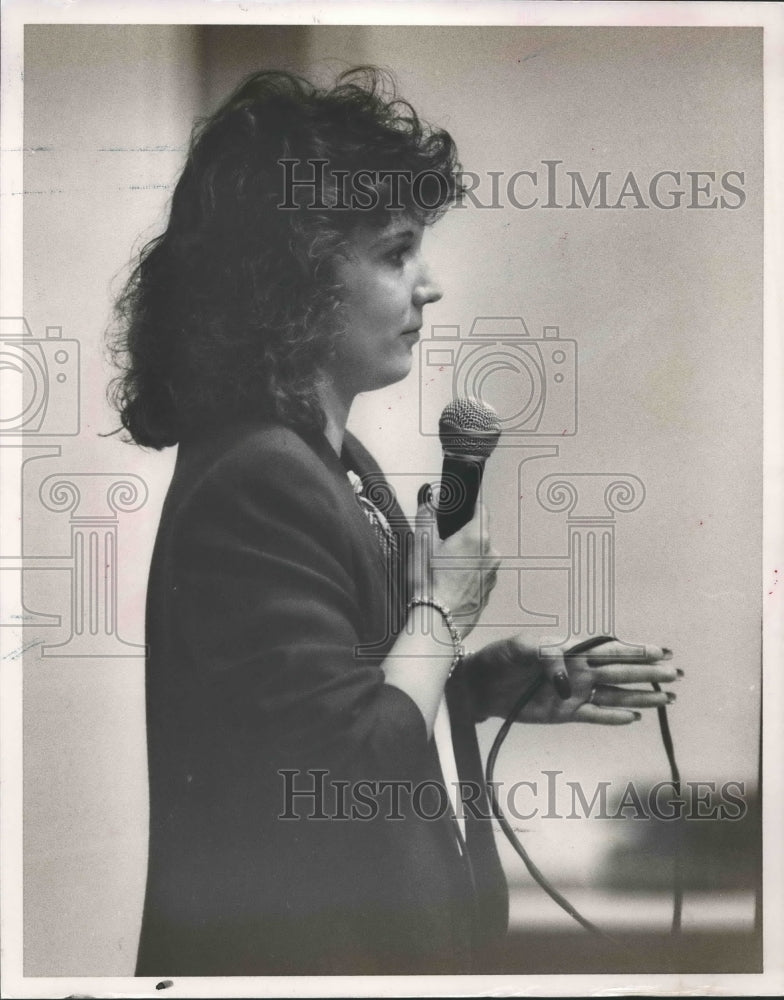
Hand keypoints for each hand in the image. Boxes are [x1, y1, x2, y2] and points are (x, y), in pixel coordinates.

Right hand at [410, 493, 499, 638]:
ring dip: (467, 557)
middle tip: (442, 548)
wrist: (439, 621)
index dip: (469, 508)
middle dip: (463, 537)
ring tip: (444, 569)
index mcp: (477, 536)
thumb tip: (430, 500)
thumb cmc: (430, 583)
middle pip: (480, 534)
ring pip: (481, 555)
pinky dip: (469, 575)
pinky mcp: (489, 590)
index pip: (481, 509)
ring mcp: (493, 573)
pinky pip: (481, 574)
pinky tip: (451, 583)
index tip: (460, 512)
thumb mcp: (421, 543)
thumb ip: (427, 515)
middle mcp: (491, 552)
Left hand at [465, 635, 679, 724]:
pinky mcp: (565, 713)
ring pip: (615, 694)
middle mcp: (579, 670)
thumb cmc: (500, 658)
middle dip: (648, 673)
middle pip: (621, 672)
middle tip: (675, 675)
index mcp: (571, 649)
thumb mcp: (521, 648)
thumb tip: (569, 681)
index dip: (636, 649)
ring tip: (668, 699)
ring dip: (641, 696)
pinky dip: (615, 717)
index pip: (610, 648)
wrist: (479, 684)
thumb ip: (548, 657)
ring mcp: (575, 692)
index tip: (662, 651)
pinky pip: (596, 715)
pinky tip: (635, 718)